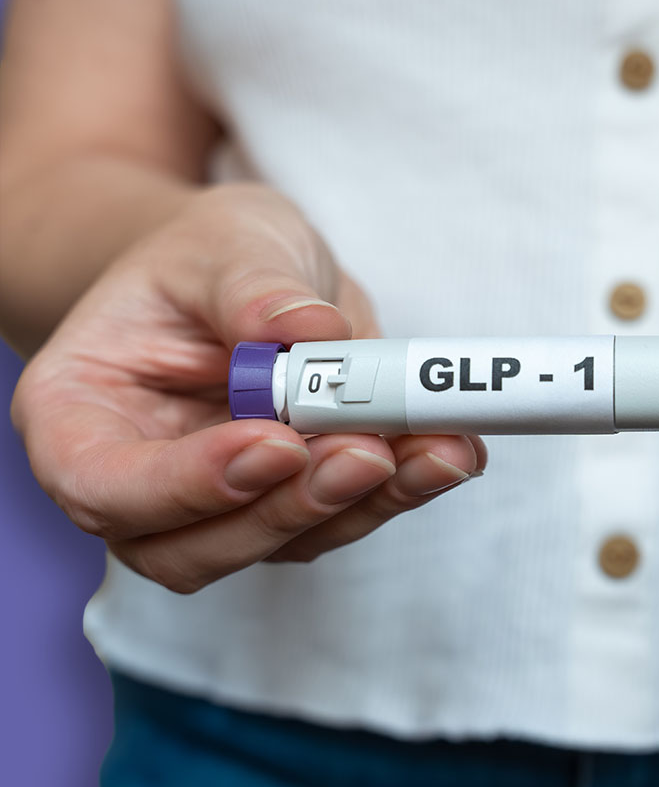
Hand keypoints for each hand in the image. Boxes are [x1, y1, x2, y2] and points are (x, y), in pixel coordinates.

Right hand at [11, 184, 484, 592]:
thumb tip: (309, 334)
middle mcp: (138, 483)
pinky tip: (450, 450)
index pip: (102, 484)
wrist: (240, 276)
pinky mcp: (291, 506)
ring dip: (367, 505)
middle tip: (370, 453)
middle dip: (292, 507)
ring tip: (440, 450)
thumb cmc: (205, 258)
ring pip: (283, 542)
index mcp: (78, 416)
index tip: (275, 443)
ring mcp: (217, 508)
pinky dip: (401, 489)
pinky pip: (343, 517)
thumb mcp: (224, 240)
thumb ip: (253, 287)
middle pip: (193, 545)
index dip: (187, 483)